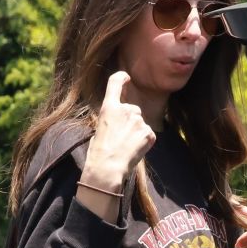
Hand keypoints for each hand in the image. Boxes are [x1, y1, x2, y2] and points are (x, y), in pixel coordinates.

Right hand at [81, 71, 155, 190]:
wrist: (108, 169)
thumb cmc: (98, 153)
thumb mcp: (99, 129)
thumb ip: (110, 119)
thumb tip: (117, 121)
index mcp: (109, 107)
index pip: (115, 83)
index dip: (122, 78)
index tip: (126, 78)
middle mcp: (126, 109)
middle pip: (132, 109)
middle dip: (130, 121)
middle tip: (121, 139)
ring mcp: (139, 121)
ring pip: (140, 123)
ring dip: (136, 132)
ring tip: (126, 147)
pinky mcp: (149, 133)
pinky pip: (148, 134)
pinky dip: (143, 142)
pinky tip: (134, 151)